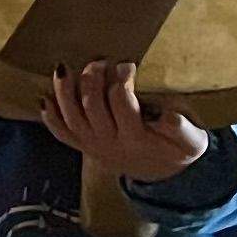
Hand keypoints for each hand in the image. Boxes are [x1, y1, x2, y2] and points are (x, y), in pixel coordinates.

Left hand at [40, 60, 211, 180]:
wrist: (162, 175)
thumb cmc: (178, 149)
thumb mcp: (192, 141)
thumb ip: (181, 128)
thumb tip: (166, 115)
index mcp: (137, 138)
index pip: (122, 103)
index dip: (121, 80)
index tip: (127, 64)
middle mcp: (110, 142)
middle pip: (92, 106)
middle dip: (92, 79)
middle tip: (99, 61)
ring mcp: (93, 145)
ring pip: (71, 117)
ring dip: (64, 92)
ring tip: (63, 68)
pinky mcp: (83, 146)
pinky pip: (61, 133)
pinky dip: (50, 116)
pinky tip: (44, 97)